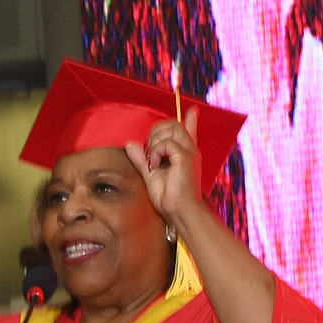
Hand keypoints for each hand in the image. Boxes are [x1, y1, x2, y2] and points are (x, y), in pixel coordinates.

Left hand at [124, 107, 202, 225]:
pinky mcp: (185, 157)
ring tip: (152, 161)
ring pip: (171, 128)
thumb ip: (141, 158)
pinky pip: (166, 143)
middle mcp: (189, 149)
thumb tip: (130, 144)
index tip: (192, 110)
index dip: (190, 119)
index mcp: (184, 153)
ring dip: (155, 142)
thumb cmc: (169, 197)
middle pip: (172, 124)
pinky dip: (154, 153)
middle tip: (150, 155)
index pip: (189, 130)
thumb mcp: (150, 174)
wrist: (179, 212)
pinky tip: (154, 166)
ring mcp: (189, 152)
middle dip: (155, 133)